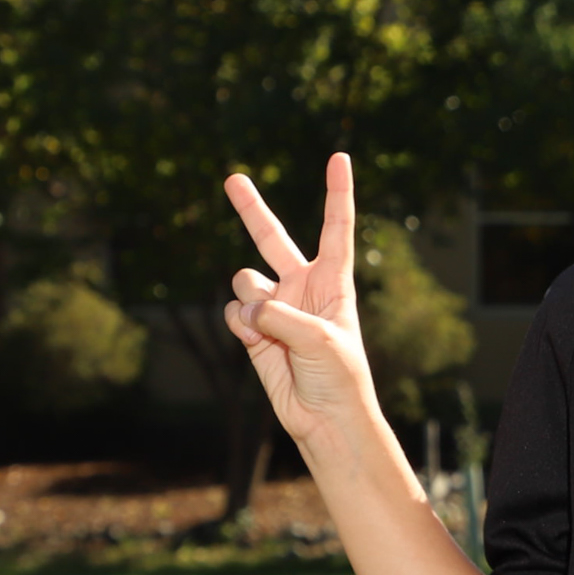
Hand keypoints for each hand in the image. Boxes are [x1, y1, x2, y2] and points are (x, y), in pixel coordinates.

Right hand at [223, 153, 380, 444]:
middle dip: (251, 209)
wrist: (326, 416)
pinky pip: (233, 312)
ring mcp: (275, 306)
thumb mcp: (321, 340)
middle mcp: (302, 287)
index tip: (339, 157)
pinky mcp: (252, 330)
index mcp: (334, 281)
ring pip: (244, 281)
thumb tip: (242, 307)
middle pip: (272, 238)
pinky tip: (258, 343)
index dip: (337, 193)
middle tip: (233, 178)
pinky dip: (241, 326)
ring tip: (271, 328)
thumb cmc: (340, 376)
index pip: (336, 228)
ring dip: (252, 302)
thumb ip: (280, 316)